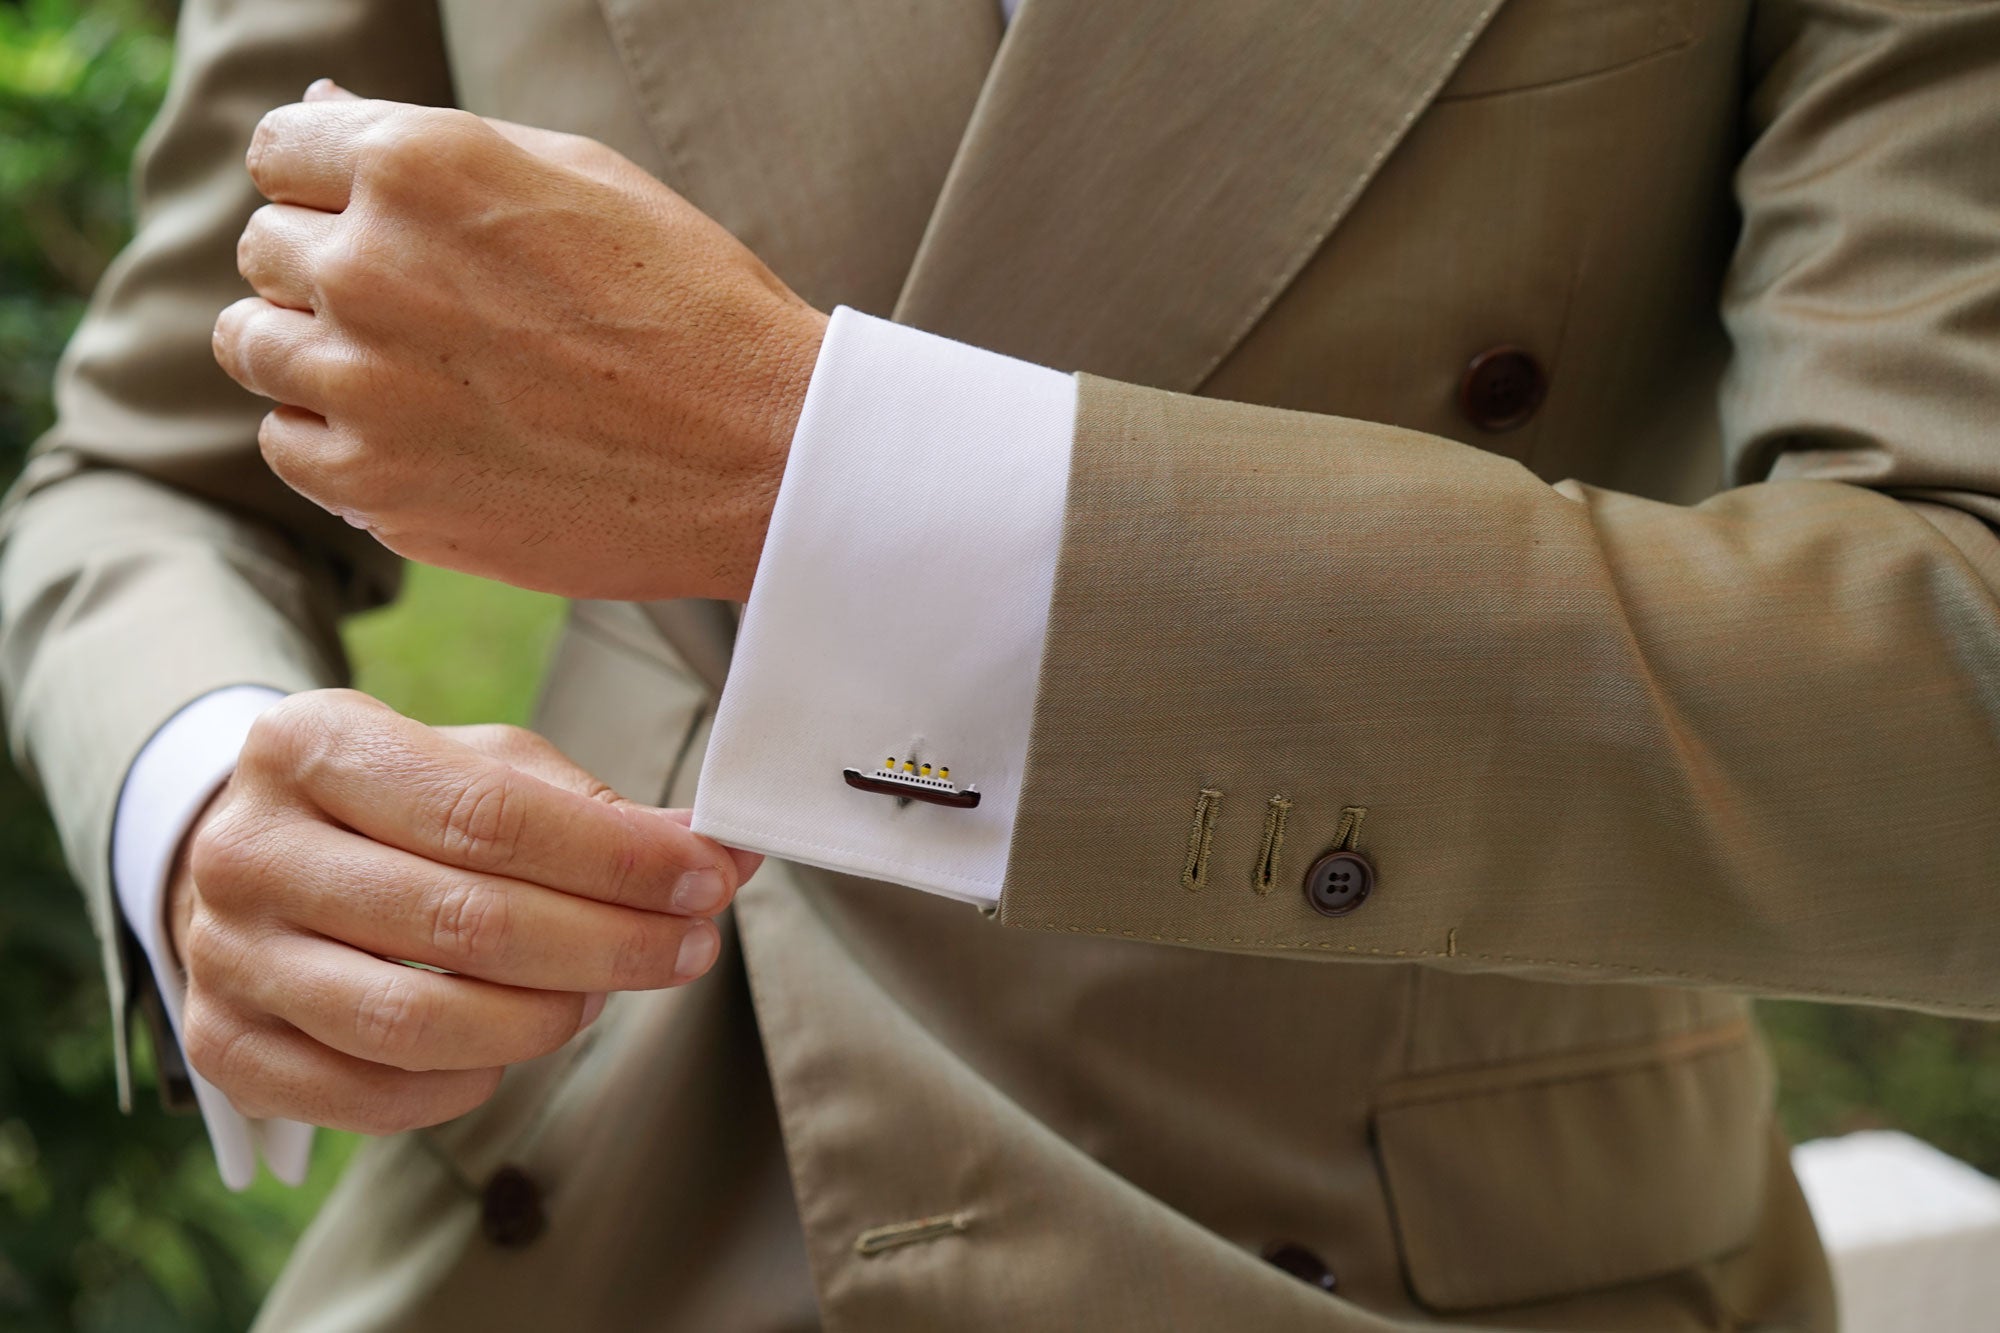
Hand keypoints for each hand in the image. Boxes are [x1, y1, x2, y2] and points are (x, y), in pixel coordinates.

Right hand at [168, 689, 758, 1134]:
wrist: (255, 858)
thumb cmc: (392, 805)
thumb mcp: (478, 766)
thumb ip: (592, 809)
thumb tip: (720, 854)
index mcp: (311, 743)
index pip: (490, 815)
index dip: (618, 859)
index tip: (709, 879)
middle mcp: (249, 849)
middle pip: (465, 920)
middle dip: (609, 943)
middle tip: (691, 946)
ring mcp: (226, 956)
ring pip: (419, 1022)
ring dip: (548, 1017)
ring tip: (602, 992)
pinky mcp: (226, 1048)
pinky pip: (374, 1094)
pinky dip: (470, 1081)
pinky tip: (517, 1041)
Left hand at [213, 81, 827, 603]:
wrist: (763, 454)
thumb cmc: (690, 303)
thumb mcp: (576, 177)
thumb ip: (433, 143)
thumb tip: (321, 108)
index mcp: (418, 166)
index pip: (282, 152)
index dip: (332, 186)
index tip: (386, 225)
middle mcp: (369, 267)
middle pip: (266, 250)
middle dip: (327, 269)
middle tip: (428, 310)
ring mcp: (364, 386)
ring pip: (253, 346)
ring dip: (312, 351)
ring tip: (413, 373)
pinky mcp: (378, 486)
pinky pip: (289, 446)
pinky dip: (333, 438)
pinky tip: (416, 433)